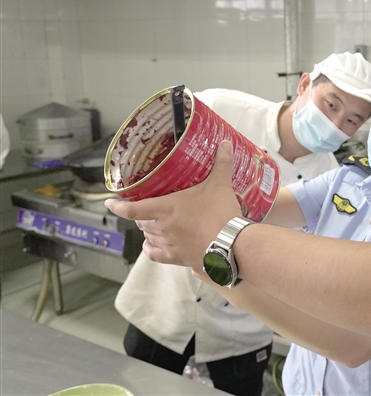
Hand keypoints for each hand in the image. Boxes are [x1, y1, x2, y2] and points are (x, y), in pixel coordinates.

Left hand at [105, 140, 242, 268]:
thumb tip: (225, 143)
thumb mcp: (220, 185)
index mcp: (166, 208)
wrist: (231, 244)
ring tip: (153, 223)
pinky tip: (150, 245)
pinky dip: (150, 249)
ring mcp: (169, 244)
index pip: (132, 209)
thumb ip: (221, 163)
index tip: (109, 202)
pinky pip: (155, 255)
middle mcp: (162, 227)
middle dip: (140, 215)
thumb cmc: (221, 214)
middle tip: (147, 207)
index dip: (117, 206)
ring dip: (147, 230)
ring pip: (147, 237)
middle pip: (140, 222)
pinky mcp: (177, 258)